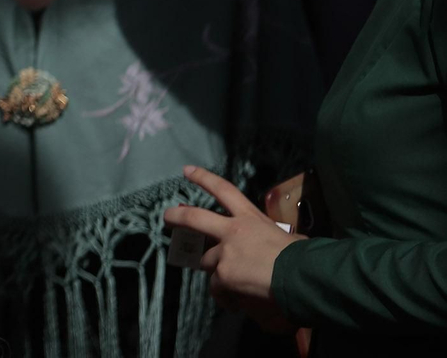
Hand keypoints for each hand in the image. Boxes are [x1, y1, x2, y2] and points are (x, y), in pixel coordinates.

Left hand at [164, 164, 302, 331]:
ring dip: (215, 271)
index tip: (187, 170)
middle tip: (168, 217)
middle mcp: (233, 231)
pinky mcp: (223, 275)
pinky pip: (217, 288)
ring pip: (206, 261)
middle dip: (177, 216)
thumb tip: (287, 246)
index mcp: (251, 217)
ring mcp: (225, 253)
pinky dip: (225, 297)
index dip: (204, 178)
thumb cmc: (304, 258)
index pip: (224, 190)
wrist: (301, 278)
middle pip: (195, 218)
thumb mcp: (291, 238)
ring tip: (229, 284)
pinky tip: (235, 303)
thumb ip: (278, 238)